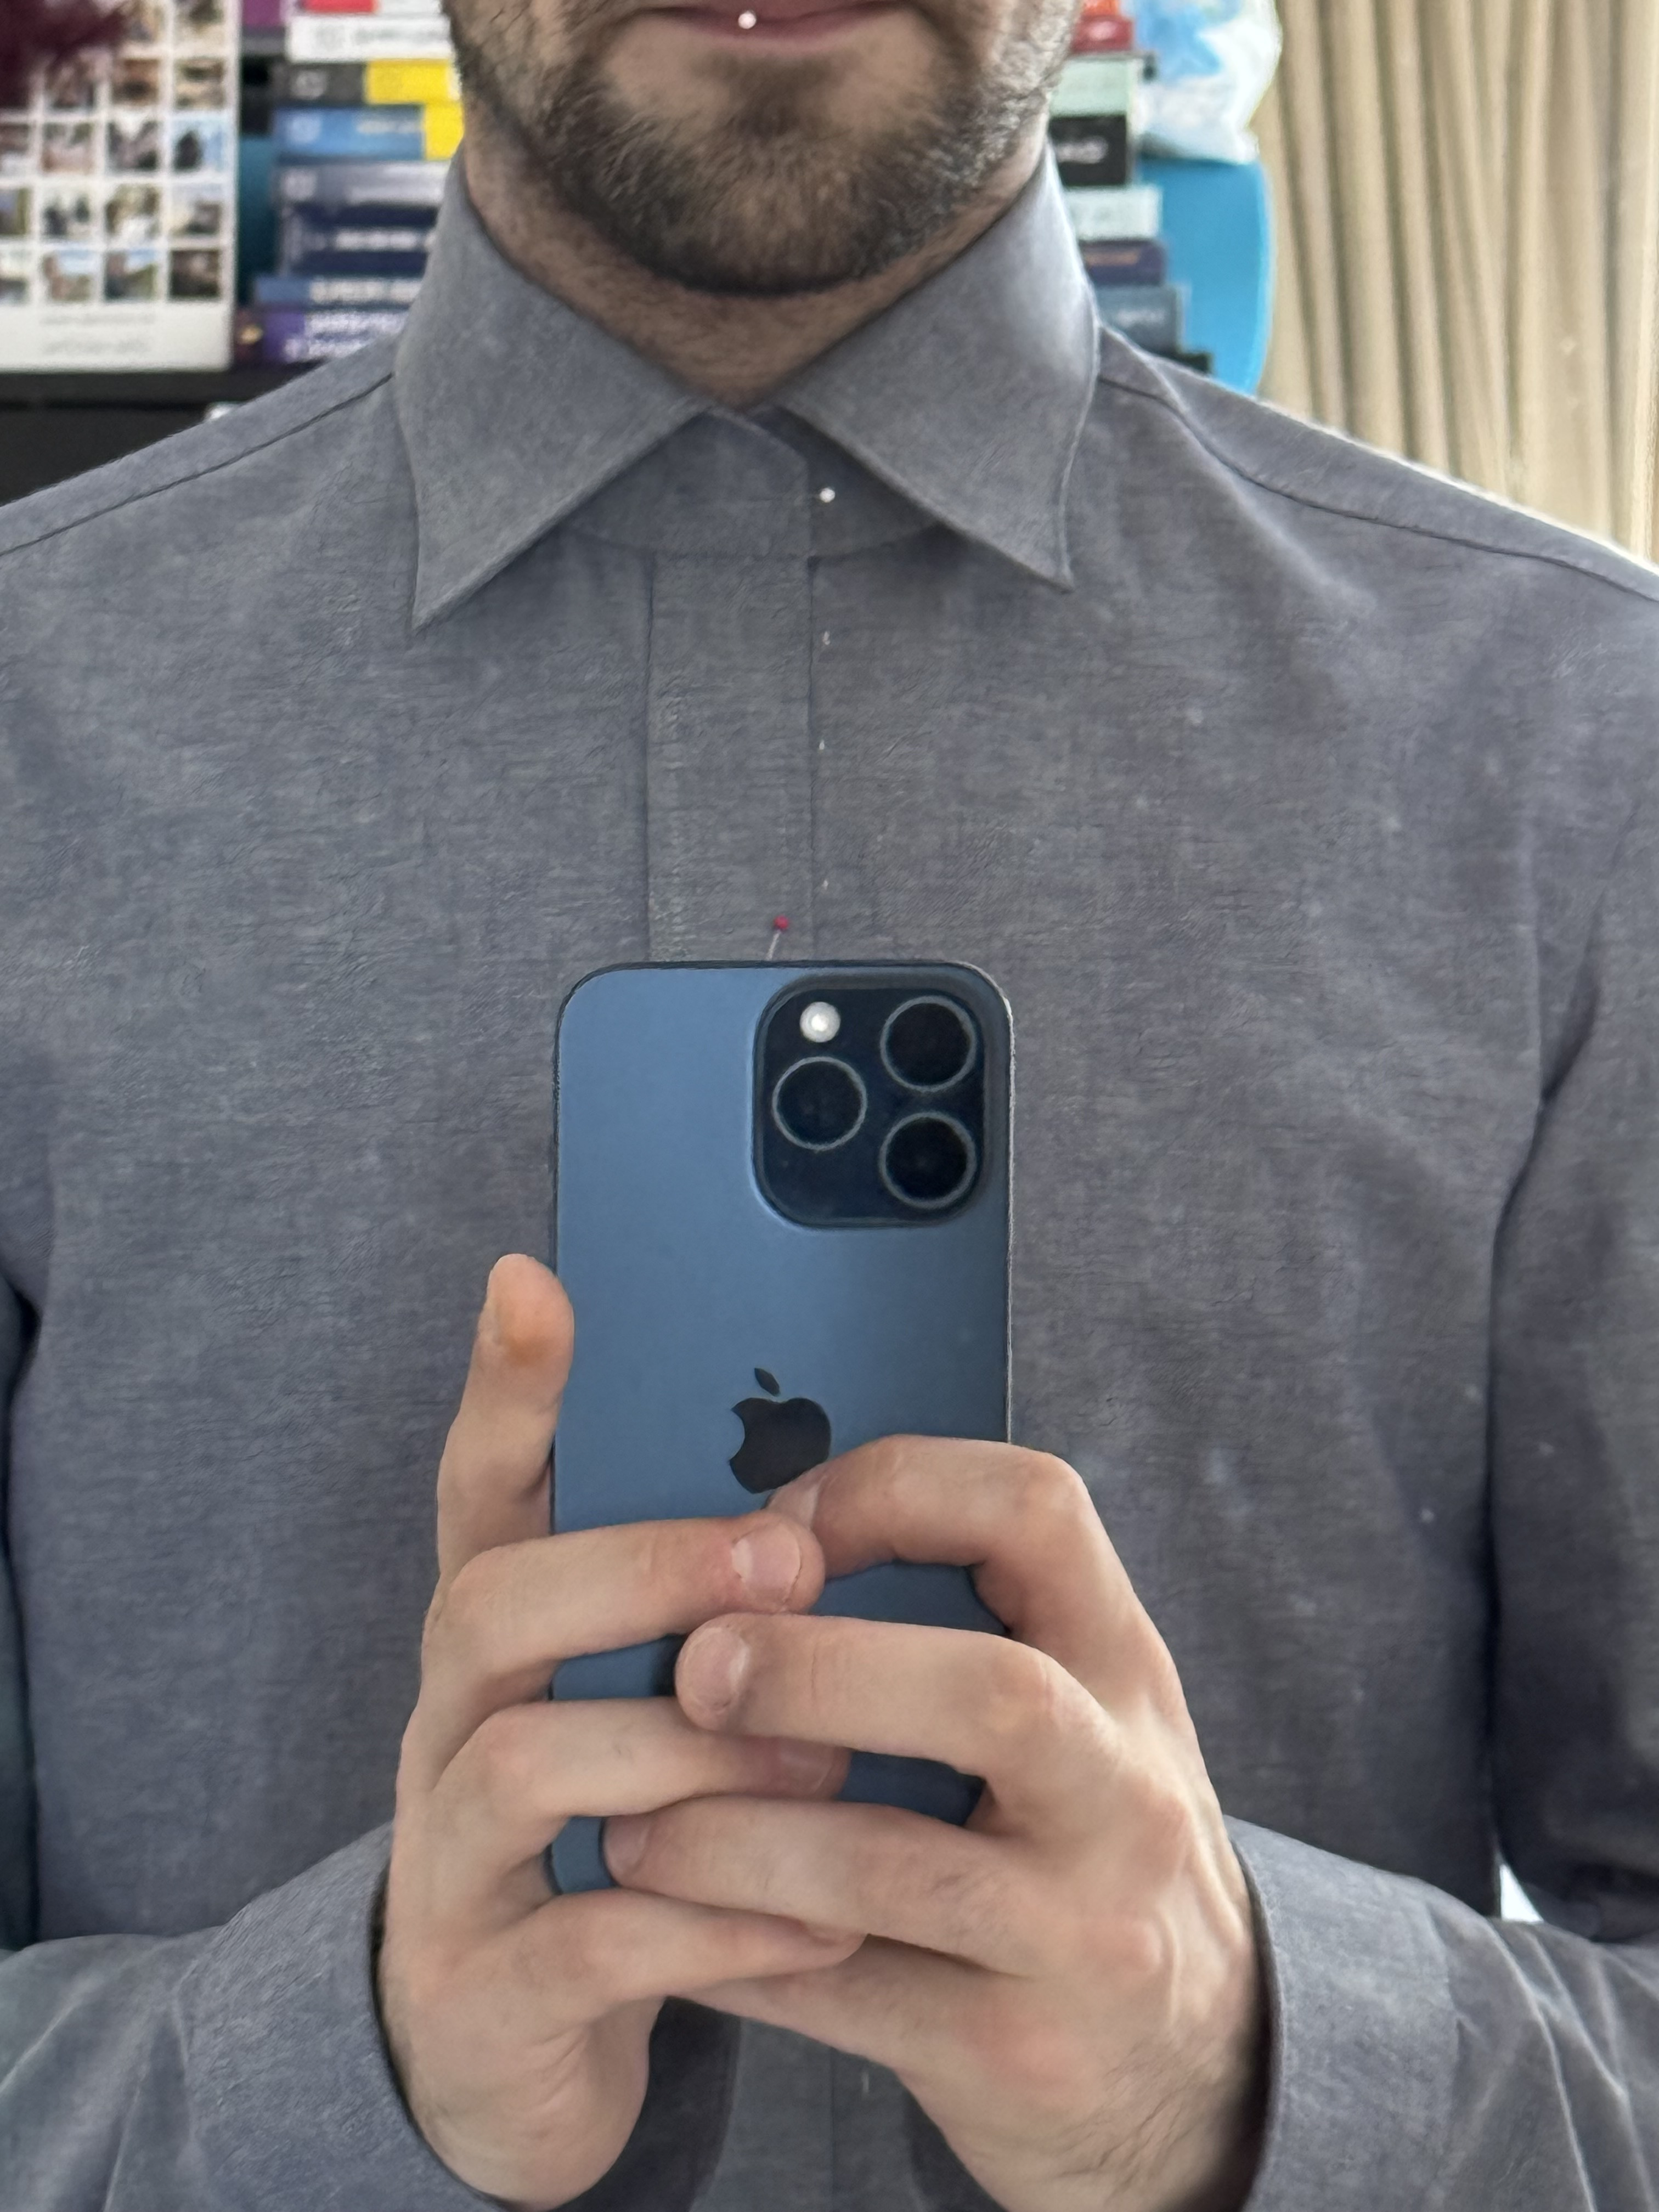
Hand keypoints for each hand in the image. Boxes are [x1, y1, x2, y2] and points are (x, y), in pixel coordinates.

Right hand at [376, 1255, 861, 2210]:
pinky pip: (590, 1938)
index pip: (479, 1490)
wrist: (526, 2045)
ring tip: (831, 1765)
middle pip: (491, 1605)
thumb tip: (825, 1488)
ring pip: (528, 1764)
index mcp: (502, 1641)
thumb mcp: (646, 1699)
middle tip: (787, 1563)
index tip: (537, 1279)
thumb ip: (702, 1604)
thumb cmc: (623, 1829)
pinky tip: (814, 1921)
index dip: (503, 1389)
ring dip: (695, 1754)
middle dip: (642, 1568)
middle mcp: (449, 1726)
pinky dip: (714, 1924)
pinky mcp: (486, 1990)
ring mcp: (450, 1860)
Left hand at [602, 1440, 1266, 2211]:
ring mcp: (1084, 1932)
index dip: (894, 1489)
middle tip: (693, 1670)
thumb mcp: (1068, 1718)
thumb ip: (949, 1627)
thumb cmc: (1078, 1845)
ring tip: (631, 1830)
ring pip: (891, 1865)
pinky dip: (732, 1955)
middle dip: (818, 1669)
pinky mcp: (1018, 2054)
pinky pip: (846, 1994)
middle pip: (992, 1694)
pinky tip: (660, 1929)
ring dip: (733, 1837)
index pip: (1038, 1511)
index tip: (778, 1527)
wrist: (1195, 2072)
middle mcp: (1125, 1789)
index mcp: (1123, 1667)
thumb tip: (734, 1544)